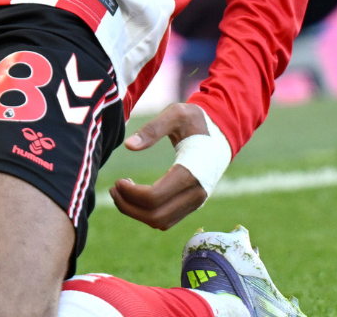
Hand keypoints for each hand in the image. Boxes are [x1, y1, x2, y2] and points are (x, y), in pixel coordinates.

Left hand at [108, 102, 209, 230]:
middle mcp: (196, 193)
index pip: (154, 197)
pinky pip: (167, 219)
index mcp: (192, 172)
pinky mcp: (192, 205)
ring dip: (136, 213)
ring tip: (120, 193)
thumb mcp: (176, 114)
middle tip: (114, 189)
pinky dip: (146, 214)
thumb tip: (129, 146)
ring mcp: (196, 202)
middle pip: (155, 216)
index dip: (131, 194)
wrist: (222, 133)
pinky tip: (135, 196)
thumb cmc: (196, 121)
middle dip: (129, 206)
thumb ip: (152, 129)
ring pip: (160, 222)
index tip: (118, 181)